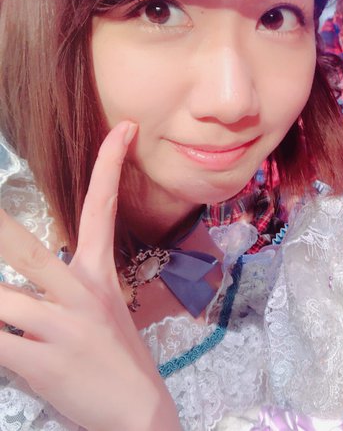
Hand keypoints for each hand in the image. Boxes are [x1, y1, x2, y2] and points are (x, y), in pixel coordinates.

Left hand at [0, 122, 179, 430]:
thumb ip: (61, 289)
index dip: (110, 165)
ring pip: (0, 298)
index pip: (103, 209)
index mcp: (99, 277)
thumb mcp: (101, 315)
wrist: (139, 414)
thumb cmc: (116, 362)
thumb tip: (22, 276)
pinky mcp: (42, 361)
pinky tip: (0, 340)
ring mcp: (62, 326)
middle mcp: (81, 293)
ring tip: (4, 308)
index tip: (124, 129)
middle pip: (26, 249)